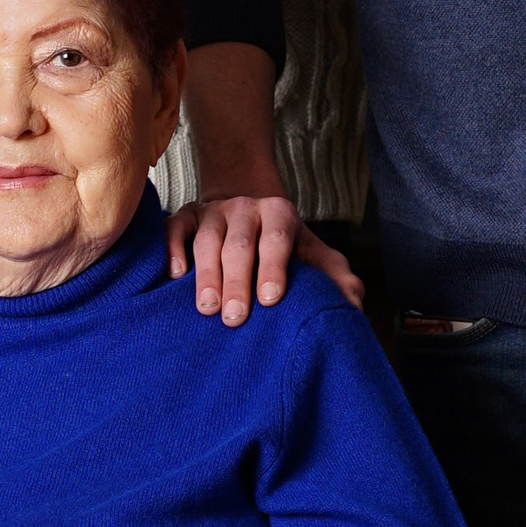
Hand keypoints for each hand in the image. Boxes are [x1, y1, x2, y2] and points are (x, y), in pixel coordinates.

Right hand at [168, 192, 362, 324]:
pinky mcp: (186, 215)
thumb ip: (336, 280)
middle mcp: (245, 208)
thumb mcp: (314, 257)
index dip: (273, 268)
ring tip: (207, 309)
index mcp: (280, 214)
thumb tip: (354, 308)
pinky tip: (174, 277)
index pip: (276, 239)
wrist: (248, 211)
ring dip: (206, 275)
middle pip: (240, 244)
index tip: (270, 300)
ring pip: (206, 240)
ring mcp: (213, 210)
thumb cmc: (283, 246)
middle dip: (237, 281)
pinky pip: (173, 228)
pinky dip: (171, 250)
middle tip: (235, 318)